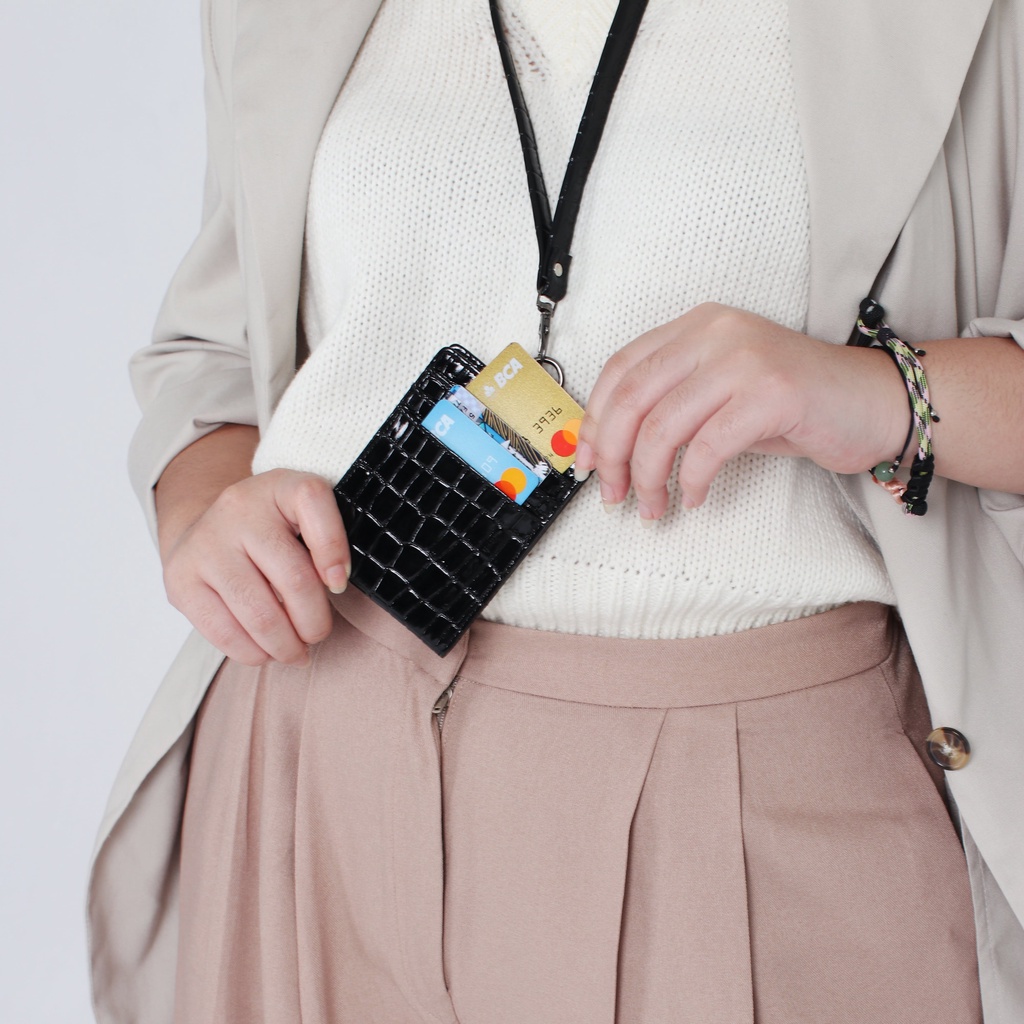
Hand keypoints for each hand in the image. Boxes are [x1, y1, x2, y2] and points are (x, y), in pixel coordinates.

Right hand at [161, 469, 350, 665]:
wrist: (207, 525)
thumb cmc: (272, 530)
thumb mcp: (304, 516)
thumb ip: (324, 541)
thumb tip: (334, 585)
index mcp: (279, 484)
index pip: (312, 501)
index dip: (334, 549)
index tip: (340, 584)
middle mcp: (239, 508)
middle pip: (294, 577)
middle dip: (314, 621)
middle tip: (317, 634)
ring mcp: (205, 542)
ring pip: (259, 613)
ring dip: (285, 645)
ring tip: (295, 652)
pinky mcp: (180, 577)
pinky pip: (222, 630)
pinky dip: (251, 652)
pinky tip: (265, 653)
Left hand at [574, 303, 907, 519]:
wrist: (873, 402)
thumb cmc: (793, 405)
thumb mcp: (719, 396)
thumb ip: (670, 408)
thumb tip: (612, 449)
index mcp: (695, 327)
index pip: (621, 369)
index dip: (596, 420)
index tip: (587, 462)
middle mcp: (715, 332)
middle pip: (633, 398)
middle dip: (613, 455)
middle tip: (613, 494)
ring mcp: (744, 358)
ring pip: (663, 426)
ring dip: (649, 477)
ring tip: (653, 506)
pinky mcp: (772, 391)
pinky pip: (707, 446)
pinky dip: (692, 481)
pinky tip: (695, 497)